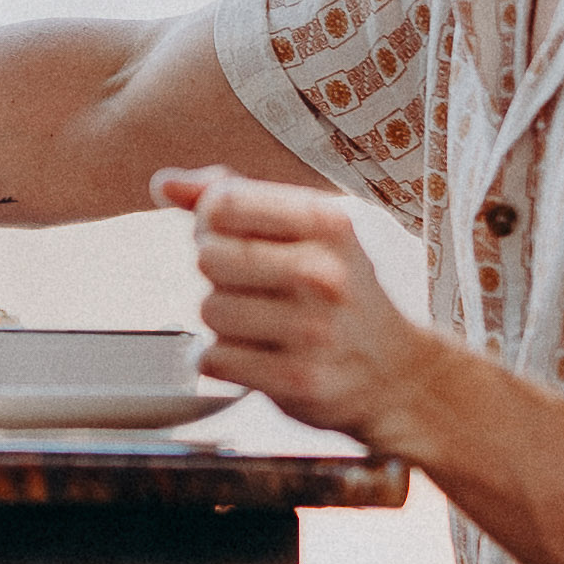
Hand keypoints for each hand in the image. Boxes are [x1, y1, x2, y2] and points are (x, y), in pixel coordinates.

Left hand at [161, 167, 440, 444]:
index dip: (211, 222)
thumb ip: (235, 198)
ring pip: (209, 310)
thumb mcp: (308, 231)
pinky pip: (215, 359)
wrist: (397, 374)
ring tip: (262, 324)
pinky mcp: (299, 380)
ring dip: (223, 322)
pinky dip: (224, 360)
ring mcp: (314, 330)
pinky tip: (260, 356)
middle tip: (253, 288)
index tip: (234, 238)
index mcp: (327, 222)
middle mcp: (325, 272)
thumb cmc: (340, 293)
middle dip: (217, 274)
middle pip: (208, 256)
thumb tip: (165, 183)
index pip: (222, 204)